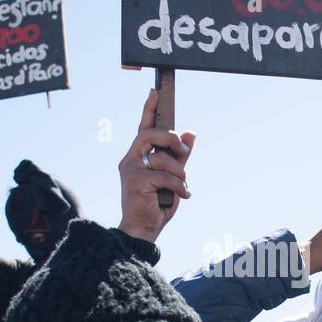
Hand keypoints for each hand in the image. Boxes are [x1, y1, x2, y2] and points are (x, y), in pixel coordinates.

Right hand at [117, 90, 193, 242]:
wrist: (144, 229)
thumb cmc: (157, 203)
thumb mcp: (173, 176)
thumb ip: (180, 156)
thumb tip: (190, 134)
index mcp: (138, 155)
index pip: (143, 127)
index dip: (148, 109)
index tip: (154, 91)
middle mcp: (131, 159)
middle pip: (150, 134)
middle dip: (170, 139)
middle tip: (183, 152)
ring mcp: (130, 169)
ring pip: (162, 158)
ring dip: (179, 172)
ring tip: (183, 186)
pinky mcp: (134, 181)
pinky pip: (164, 176)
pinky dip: (179, 185)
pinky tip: (183, 195)